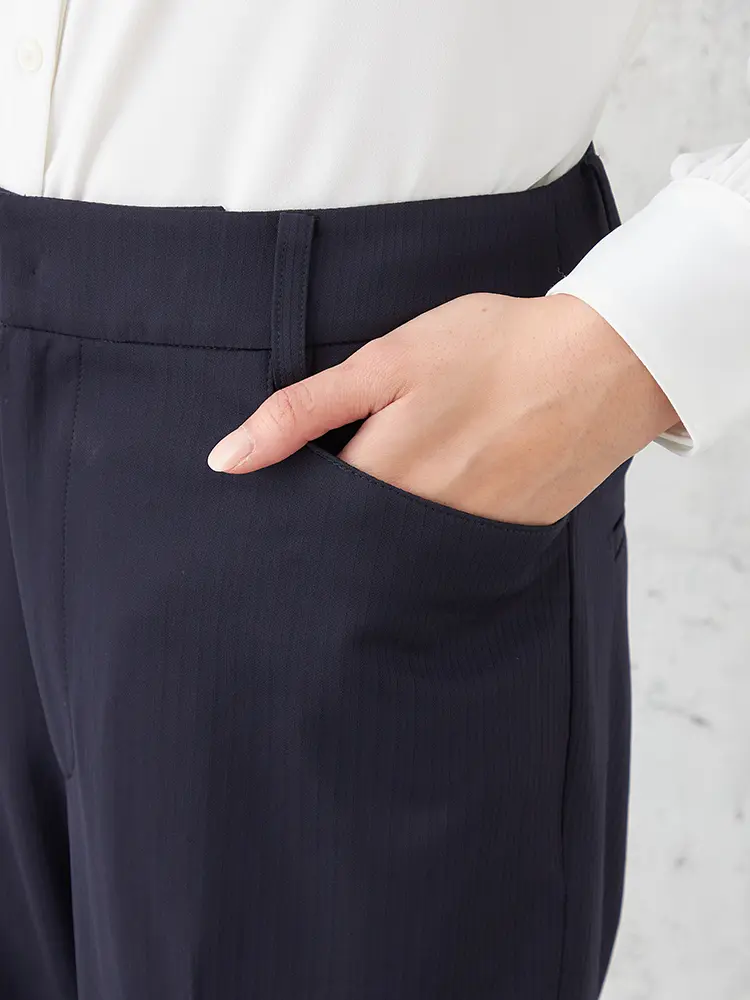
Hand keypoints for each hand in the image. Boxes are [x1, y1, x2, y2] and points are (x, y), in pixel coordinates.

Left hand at [206, 292, 678, 525]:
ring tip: (408, 485)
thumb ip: (301, 411)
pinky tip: (450, 495)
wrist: (602, 364)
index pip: (307, 519)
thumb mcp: (385, 363)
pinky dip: (435, 537)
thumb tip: (226, 460)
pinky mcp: (507, 539)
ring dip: (384, 535)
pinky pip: (451, 555)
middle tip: (348, 493)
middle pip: (351, 546)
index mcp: (380, 476)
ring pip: (399, 556)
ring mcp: (467, 538)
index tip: (282, 501)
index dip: (292, 507)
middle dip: (335, 529)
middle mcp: (418, 522)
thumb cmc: (492, 349)